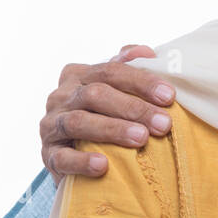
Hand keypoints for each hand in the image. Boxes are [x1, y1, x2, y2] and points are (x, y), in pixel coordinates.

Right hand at [40, 44, 176, 184]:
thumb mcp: (117, 90)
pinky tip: (103, 165)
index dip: (142, 82)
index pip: (111, 71)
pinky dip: (82, 161)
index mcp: (78, 75)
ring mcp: (51, 125)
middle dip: (133, 108)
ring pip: (78, 122)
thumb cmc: (105, 117)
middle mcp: (60, 96)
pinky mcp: (48, 155)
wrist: (75, 156)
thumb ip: (130, 69)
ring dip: (112, 130)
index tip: (169, 96)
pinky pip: (62, 157)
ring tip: (141, 138)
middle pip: (96, 94)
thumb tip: (146, 52)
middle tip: (163, 124)